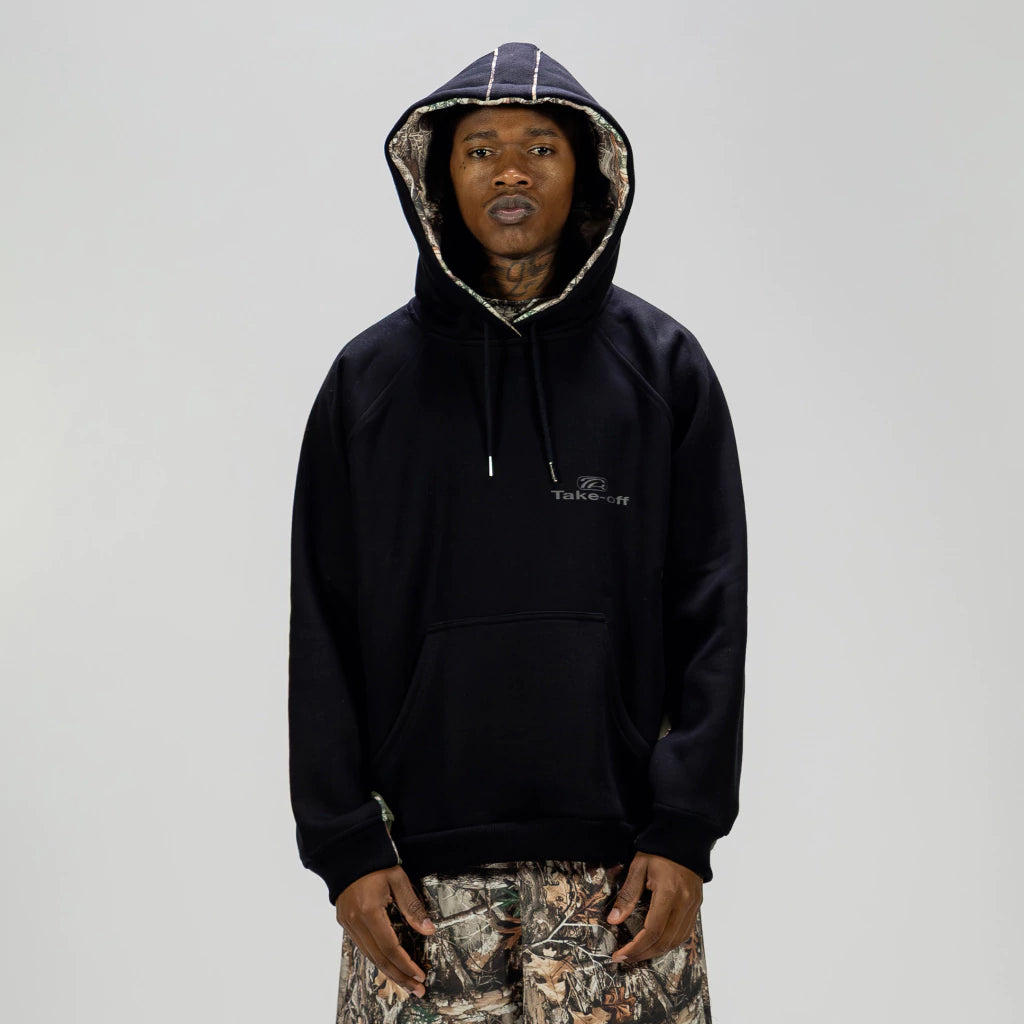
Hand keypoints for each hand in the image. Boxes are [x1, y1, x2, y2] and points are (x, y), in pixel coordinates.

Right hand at [335, 865, 435, 996]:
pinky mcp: (345, 922)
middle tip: (416, 988)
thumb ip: (413, 907)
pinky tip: (389, 964)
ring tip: (406, 982)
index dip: (406, 964)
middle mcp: (355, 921)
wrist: (349, 852)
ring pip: (369, 956)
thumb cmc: (376, 862)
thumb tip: (429, 930)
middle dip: (399, 976)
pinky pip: (362, 946)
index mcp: (369, 911)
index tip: (419, 975)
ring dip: (388, 971)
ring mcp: (347, 923)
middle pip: (379, 958)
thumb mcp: (398, 880)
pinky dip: (377, 958)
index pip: (390, 947)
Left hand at [605, 852, 701, 963]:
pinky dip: (671, 942)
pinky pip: (685, 931)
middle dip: (644, 953)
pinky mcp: (697, 904)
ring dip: (658, 951)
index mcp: (669, 894)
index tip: (620, 955)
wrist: (684, 835)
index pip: (652, 931)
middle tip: (626, 958)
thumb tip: (614, 920)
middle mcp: (684, 903)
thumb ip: (627, 895)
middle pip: (666, 941)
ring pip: (677, 939)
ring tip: (640, 953)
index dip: (636, 947)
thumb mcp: (638, 867)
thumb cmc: (658, 849)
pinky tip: (658, 942)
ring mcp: (693, 905)